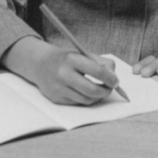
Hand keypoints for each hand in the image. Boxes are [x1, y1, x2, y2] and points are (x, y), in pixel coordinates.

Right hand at [2, 37, 116, 105]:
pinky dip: (86, 99)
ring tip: (100, 90)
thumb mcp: (83, 54)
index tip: (116, 81)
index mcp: (72, 59)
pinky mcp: (56, 99)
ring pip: (86, 99)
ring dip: (97, 97)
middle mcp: (64, 74)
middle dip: (106, 91)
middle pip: (92, 90)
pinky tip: (87, 92)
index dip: (110, 78)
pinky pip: (78, 103)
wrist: (41, 64)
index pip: (97, 71)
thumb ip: (101, 63)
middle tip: (110, 89)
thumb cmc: (67, 58)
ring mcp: (59, 88)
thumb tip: (114, 78)